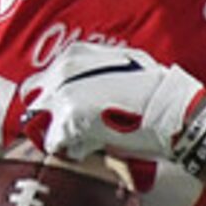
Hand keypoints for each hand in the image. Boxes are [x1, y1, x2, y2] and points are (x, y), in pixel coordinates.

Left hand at [23, 38, 205, 170]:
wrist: (171, 111)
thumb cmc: (154, 90)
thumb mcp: (121, 63)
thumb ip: (94, 70)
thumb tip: (82, 84)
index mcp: (75, 55)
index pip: (45, 78)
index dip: (55, 97)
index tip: (67, 110)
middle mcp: (64, 71)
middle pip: (34, 98)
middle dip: (49, 113)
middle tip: (69, 127)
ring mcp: (63, 95)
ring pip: (40, 122)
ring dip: (58, 132)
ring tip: (82, 138)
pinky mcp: (68, 121)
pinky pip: (53, 142)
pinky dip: (68, 149)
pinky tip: (88, 147)